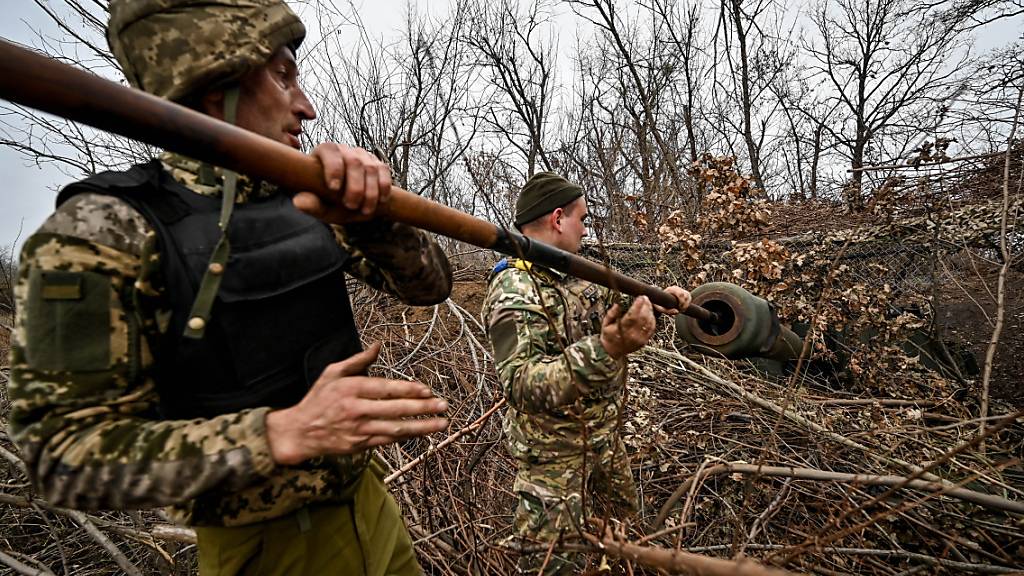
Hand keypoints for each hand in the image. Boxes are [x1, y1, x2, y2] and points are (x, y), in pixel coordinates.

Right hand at [265, 342, 448, 465]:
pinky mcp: (360, 445)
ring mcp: (359, 430)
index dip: (408, 390)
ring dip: (421, 427)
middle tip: (443, 406)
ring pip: (395, 429)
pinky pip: (388, 441)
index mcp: (351, 389)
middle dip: (422, 408)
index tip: (427, 390)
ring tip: (441, 423)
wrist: (299, 432)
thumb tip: (378, 345)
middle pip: (395, 410)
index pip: (385, 389)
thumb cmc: (318, 399)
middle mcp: (356, 410)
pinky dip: (406, 437)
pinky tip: (422, 433)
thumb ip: (358, 360)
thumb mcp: (333, 373)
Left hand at [292, 143, 392, 222]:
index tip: (334, 188)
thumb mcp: (321, 208)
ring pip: (370, 168)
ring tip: (365, 210)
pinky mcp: (378, 164)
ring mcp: (363, 156)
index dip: (333, 168)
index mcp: (325, 153)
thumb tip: (298, 202)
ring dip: (370, 192)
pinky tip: (380, 201)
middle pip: (354, 162)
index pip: (330, 152)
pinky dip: (383, 187)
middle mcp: (345, 150)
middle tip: (351, 206)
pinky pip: (384, 171)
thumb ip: (311, 205)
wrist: (351, 204)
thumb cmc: (331, 203)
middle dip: (355, 187)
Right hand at [600, 296, 656, 359]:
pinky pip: (652, 328)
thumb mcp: (605, 325)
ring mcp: (640, 338)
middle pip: (644, 317)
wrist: (612, 352)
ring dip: (650, 311)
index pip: (633, 315)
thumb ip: (611, 314)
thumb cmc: (609, 338)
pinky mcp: (645, 340)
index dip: (638, 304)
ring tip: (647, 304)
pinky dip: (652, 319)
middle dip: (646, 305)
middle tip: (645, 298)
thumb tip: (617, 305)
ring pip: (650, 322)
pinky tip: (650, 314)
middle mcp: (633, 335)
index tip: (640, 297)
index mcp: (623, 330)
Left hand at [654, 286, 691, 314]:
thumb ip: (668, 311)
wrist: (659, 301)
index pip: (680, 293)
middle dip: (684, 304)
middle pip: (685, 295)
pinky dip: (688, 303)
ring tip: (682, 309)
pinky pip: (689, 297)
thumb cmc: (659, 305)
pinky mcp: (683, 292)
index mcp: (669, 289)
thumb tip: (677, 311)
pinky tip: (684, 307)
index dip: (681, 302)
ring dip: (686, 304)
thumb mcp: (661, 309)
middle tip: (681, 310)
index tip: (679, 308)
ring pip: (688, 296)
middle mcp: (675, 288)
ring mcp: (679, 289)